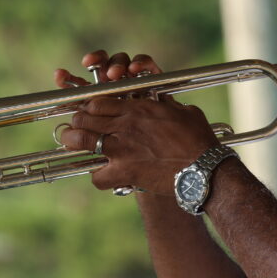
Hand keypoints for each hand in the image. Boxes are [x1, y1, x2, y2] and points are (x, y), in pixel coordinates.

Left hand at [55, 51, 219, 194]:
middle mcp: (125, 125)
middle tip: (76, 127)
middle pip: (84, 117)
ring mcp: (122, 149)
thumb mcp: (183, 112)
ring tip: (71, 144)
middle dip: (76, 122)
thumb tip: (163, 102)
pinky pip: (97, 176)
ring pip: (80, 141)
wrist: (205, 169)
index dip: (89, 106)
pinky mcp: (124, 172)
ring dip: (73, 142)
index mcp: (139, 108)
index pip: (98, 100)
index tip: (88, 111)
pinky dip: (98, 177)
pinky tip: (104, 175)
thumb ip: (166, 106)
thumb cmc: (199, 140)